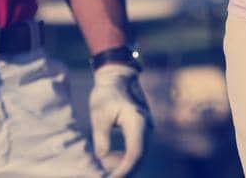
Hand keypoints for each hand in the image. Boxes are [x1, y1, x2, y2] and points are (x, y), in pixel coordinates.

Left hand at [89, 63, 151, 177]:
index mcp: (137, 122)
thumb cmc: (107, 93)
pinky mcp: (140, 131)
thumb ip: (101, 137)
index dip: (124, 170)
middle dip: (125, 172)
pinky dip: (124, 159)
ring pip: (138, 155)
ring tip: (106, 172)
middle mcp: (146, 127)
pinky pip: (135, 149)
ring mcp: (145, 129)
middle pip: (139, 158)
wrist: (117, 76)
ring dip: (124, 166)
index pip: (135, 154)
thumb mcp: (99, 114)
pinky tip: (110, 163)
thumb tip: (102, 159)